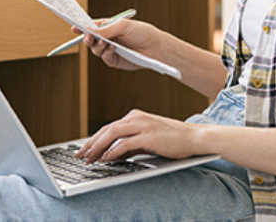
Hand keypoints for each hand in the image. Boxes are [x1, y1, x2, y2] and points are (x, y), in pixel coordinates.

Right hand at [71, 19, 170, 71]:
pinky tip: (112, 49)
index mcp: (109, 27)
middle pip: (91, 39)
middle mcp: (108, 38)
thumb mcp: (123, 26)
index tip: (74, 27)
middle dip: (87, 38)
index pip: (92, 26)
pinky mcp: (116, 61)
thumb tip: (91, 32)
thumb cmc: (142, 32)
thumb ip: (106, 29)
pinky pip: (105, 58)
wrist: (156, 48)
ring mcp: (111, 50)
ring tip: (106, 43)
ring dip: (98, 46)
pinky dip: (106, 53)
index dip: (82, 26)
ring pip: (96, 50)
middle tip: (88, 37)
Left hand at [74, 110, 205, 162]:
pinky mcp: (148, 135)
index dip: (94, 139)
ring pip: (112, 134)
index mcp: (135, 117)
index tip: (85, 150)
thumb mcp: (147, 140)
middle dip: (91, 143)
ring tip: (89, 158)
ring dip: (98, 147)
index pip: (109, 128)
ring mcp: (142, 125)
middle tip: (80, 155)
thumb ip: (130, 146)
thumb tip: (113, 155)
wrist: (194, 137)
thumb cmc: (173, 140)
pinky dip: (113, 151)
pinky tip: (106, 159)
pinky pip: (125, 143)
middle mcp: (136, 118)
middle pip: (106, 129)